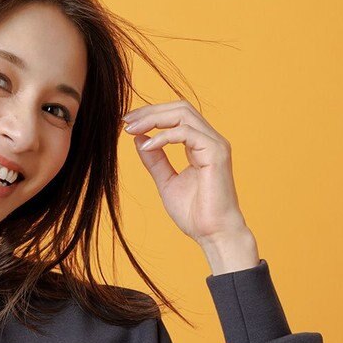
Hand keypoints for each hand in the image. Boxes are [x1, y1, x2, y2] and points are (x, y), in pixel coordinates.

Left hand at [122, 100, 249, 246]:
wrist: (213, 234)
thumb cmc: (195, 214)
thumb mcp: (167, 182)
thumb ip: (155, 161)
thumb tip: (139, 139)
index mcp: (200, 145)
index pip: (176, 116)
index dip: (151, 115)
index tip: (127, 123)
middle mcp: (210, 140)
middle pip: (180, 108)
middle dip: (150, 111)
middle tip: (126, 121)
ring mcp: (215, 144)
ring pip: (183, 114)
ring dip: (154, 118)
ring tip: (132, 130)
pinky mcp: (216, 153)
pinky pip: (186, 133)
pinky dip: (164, 136)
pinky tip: (148, 146)